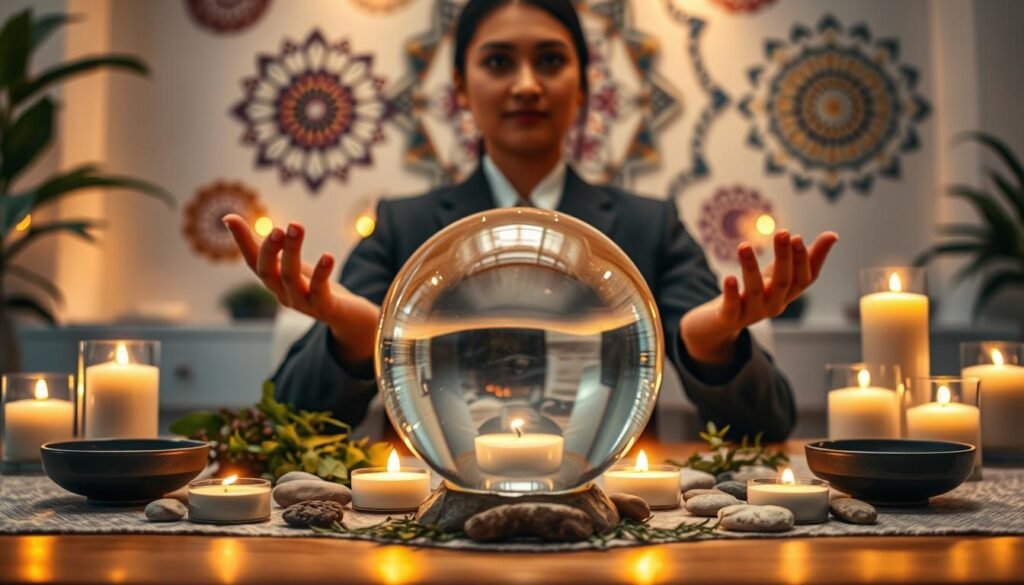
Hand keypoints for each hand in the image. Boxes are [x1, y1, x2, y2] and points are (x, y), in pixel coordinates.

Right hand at [222, 214, 378, 365]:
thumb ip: (270, 245)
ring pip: (290, 278)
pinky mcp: (325, 308)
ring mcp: (303, 303)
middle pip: (267, 273)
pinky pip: (320, 291)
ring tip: (296, 226)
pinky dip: (322, 273)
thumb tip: (234, 219)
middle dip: (269, 249)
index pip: (252, 261)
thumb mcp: (291, 263)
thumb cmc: (315, 286)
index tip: (229, 218)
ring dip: (292, 251)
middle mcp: (283, 294)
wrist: (349, 316)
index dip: (241, 241)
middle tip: (276, 227)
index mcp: (274, 282)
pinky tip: (328, 256)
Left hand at [681, 230, 838, 365]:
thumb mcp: (778, 273)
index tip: (798, 236)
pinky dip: (731, 293)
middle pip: (783, 282)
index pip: (804, 279)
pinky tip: (728, 277)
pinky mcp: (730, 318)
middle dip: (784, 258)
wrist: (720, 322)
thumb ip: (804, 257)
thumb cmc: (755, 293)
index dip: (804, 259)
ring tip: (744, 245)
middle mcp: (774, 304)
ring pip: (755, 291)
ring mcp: (752, 313)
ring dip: (750, 267)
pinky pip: (732, 307)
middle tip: (783, 233)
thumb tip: (833, 235)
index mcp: (787, 293)